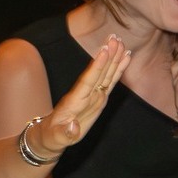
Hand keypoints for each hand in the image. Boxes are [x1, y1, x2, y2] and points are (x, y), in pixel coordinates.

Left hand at [34, 34, 129, 154]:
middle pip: (98, 72)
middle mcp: (85, 94)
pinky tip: (126, 57)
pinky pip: (110, 81)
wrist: (51, 135)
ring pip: (105, 73)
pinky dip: (118, 69)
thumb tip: (74, 128)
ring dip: (114, 58)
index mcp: (75, 101)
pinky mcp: (99, 98)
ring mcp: (92, 95)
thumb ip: (64, 134)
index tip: (104, 50)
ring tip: (121, 42)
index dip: (97, 66)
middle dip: (107, 55)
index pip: (88, 80)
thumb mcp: (55, 139)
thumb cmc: (52, 137)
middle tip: (115, 38)